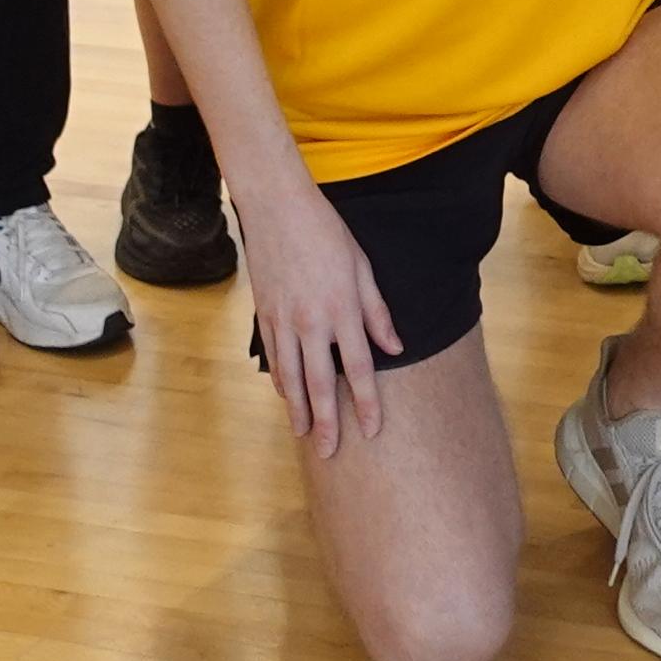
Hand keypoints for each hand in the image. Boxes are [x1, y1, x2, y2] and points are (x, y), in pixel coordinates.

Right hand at [239, 175, 400, 454]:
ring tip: (304, 435)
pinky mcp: (265, 315)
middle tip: (331, 452)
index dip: (367, 403)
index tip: (373, 430)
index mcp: (343, 310)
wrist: (277, 208)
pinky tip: (286, 395)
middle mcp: (313, 323)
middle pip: (322, 385)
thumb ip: (377, 312)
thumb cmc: (327, 233)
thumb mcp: (362, 267)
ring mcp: (284, 321)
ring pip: (292, 378)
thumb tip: (396, 348)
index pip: (360, 369)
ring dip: (299, 410)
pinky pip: (275, 357)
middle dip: (328, 422)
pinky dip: (281, 380)